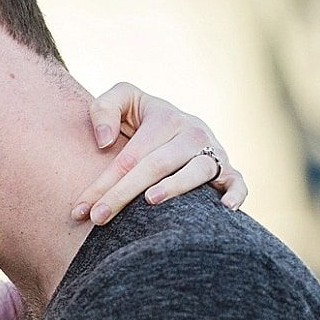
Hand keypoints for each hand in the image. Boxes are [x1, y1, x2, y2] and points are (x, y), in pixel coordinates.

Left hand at [72, 82, 247, 225]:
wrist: (176, 124)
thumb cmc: (140, 120)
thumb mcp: (122, 102)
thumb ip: (104, 108)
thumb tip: (105, 141)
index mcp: (165, 118)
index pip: (130, 155)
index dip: (104, 183)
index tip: (81, 209)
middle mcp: (192, 134)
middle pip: (156, 166)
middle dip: (123, 194)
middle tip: (98, 218)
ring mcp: (212, 151)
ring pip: (196, 171)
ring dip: (175, 187)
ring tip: (150, 202)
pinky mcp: (228, 169)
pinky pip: (238, 181)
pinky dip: (235, 193)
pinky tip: (224, 208)